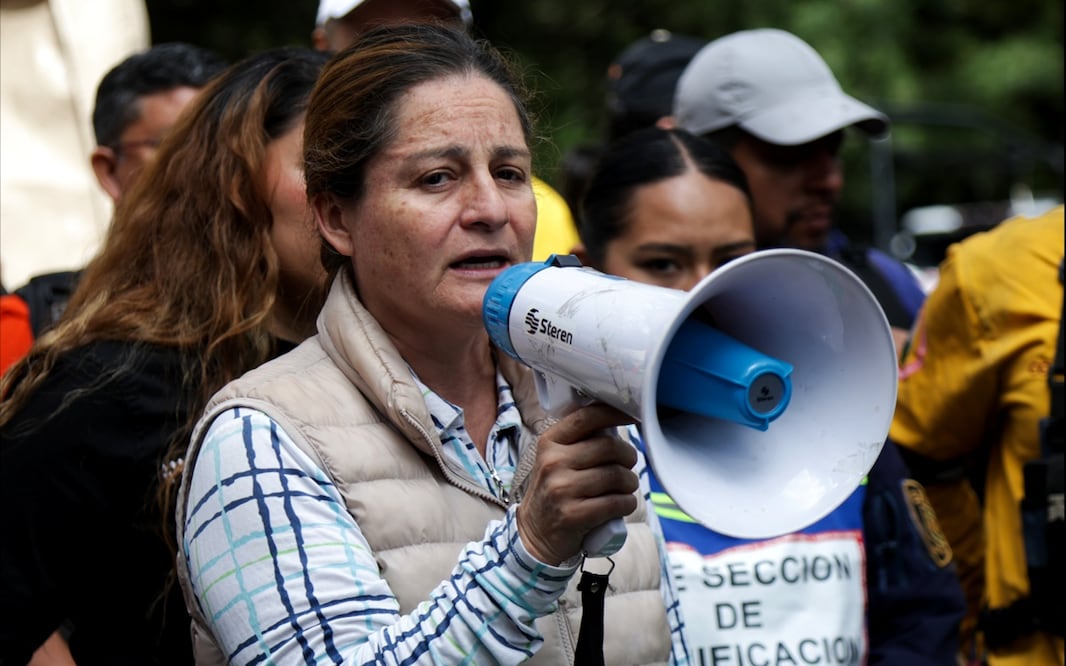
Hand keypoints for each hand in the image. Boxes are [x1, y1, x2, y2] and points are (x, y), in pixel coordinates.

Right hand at [516, 403, 638, 564]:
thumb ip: (580, 441)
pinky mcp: (573, 515)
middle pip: (609, 447)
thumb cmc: (555, 491)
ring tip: (626, 487)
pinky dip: (627, 503)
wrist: (535, 534)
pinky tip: (623, 504)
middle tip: (629, 464)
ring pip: (617, 476)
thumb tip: (617, 421)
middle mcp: (553, 462)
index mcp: (550, 443)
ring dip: (630, 482)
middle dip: (629, 456)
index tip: (634, 417)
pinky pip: (616, 502)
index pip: (587, 418)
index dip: (615, 413)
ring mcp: (561, 489)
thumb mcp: (556, 460)